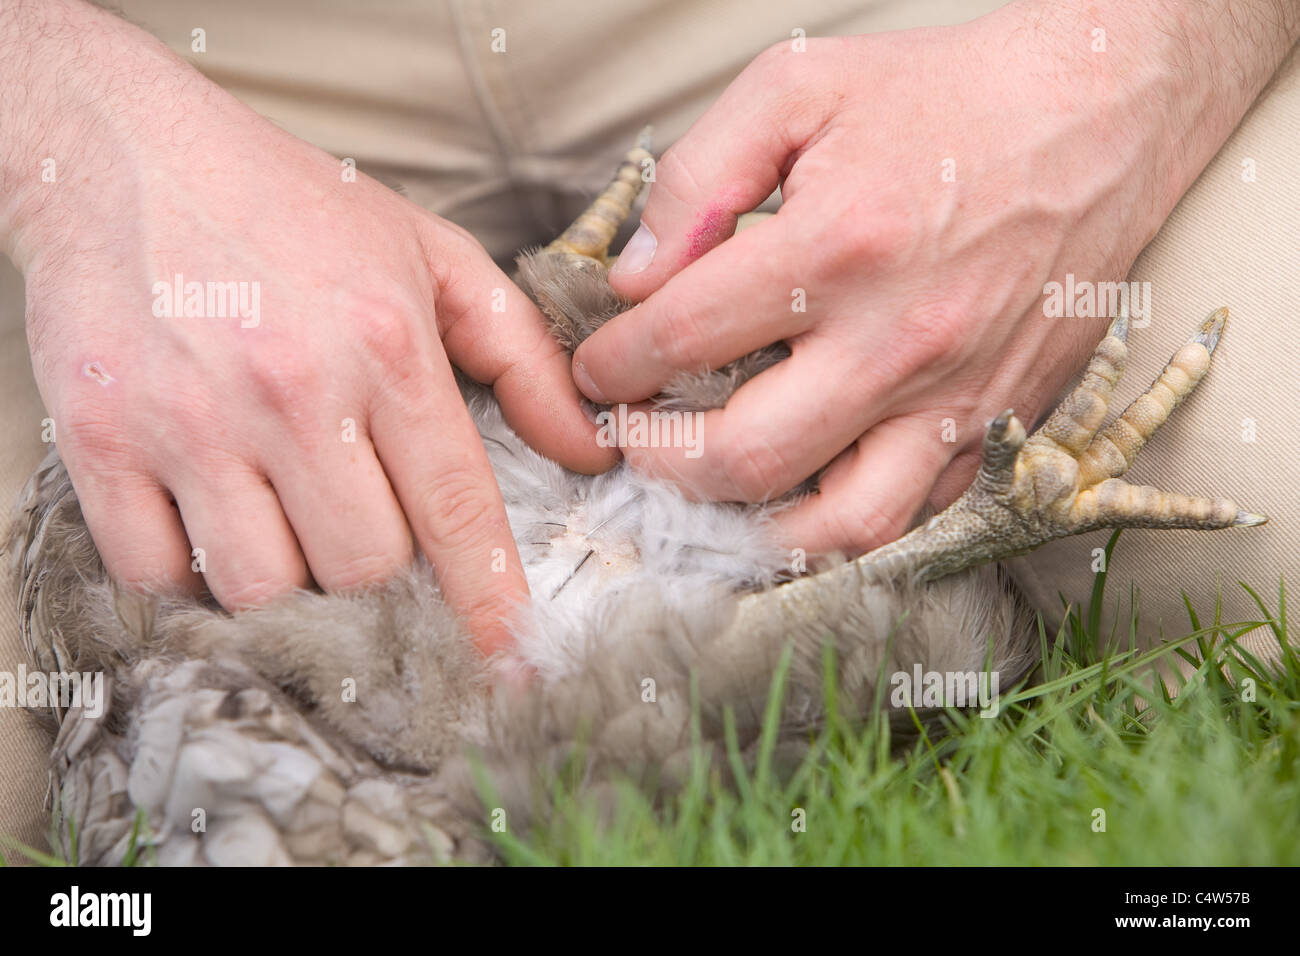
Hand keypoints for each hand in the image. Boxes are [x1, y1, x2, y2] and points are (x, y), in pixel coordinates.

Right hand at [2, 1, 615, 652]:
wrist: (125, 151)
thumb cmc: (291, 207)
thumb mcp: (430, 256)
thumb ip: (521, 357)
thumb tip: (587, 450)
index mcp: (385, 345)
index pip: (458, 511)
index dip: (491, 603)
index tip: (511, 666)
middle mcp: (291, 389)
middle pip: (363, 569)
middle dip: (378, 574)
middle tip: (360, 525)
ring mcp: (188, 419)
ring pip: (263, 587)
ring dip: (288, 579)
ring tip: (284, 515)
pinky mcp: (99, 438)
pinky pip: (158, 574)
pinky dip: (191, 575)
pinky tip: (211, 520)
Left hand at [573, 0, 1297, 554]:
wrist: (1100, 116)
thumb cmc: (946, 98)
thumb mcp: (800, 87)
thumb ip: (698, 177)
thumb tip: (637, 277)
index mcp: (837, 249)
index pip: (682, 342)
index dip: (614, 365)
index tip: (598, 369)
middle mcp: (898, 341)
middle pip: (743, 458)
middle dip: (658, 460)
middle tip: (631, 437)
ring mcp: (955, 397)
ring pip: (836, 524)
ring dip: (749, 524)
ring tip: (708, 486)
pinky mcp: (998, 422)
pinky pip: (912, 514)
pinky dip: (842, 522)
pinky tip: (802, 488)